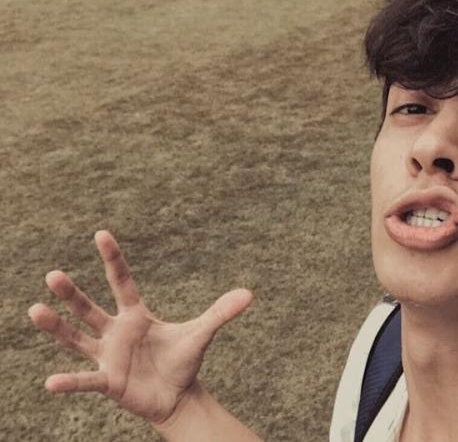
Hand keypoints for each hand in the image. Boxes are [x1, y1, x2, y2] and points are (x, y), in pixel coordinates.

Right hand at [28, 230, 253, 423]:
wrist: (176, 396)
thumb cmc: (183, 361)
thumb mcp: (201, 334)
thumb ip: (220, 313)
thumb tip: (250, 294)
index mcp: (136, 315)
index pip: (123, 282)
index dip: (113, 259)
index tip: (101, 233)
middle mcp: (116, 331)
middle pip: (90, 308)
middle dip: (72, 293)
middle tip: (53, 274)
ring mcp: (108, 356)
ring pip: (77, 338)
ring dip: (56, 327)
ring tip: (34, 310)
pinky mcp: (107, 381)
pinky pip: (85, 380)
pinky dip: (70, 381)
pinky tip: (50, 382)